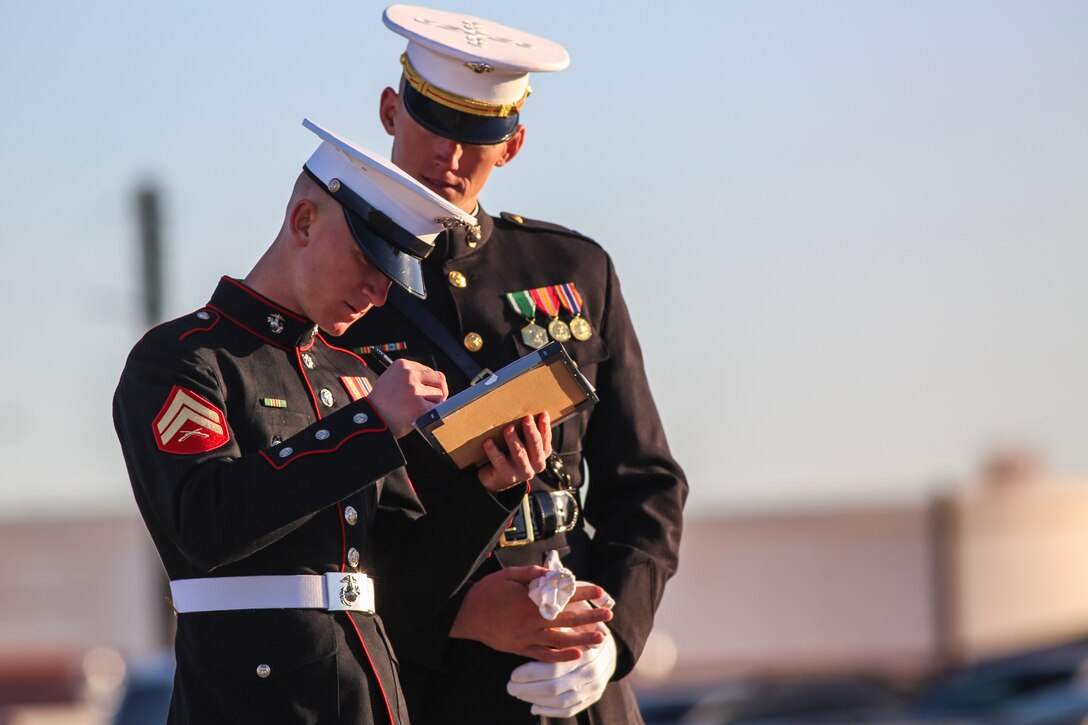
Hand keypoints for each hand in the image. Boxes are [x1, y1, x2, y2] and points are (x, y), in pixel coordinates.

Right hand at [366, 359, 447, 436]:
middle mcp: (409, 374)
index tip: (430, 390)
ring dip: (433, 404)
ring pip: (439, 395)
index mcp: (402, 365)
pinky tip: (419, 416)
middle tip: (435, 401)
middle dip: (439, 391)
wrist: (371, 419)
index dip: (432, 383)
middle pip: (439, 380)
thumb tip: (433, 381)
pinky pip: (436, 409)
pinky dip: (431, 414)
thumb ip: (409, 376)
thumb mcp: (391, 379)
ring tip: (417, 410)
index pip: (429, 370)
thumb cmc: (381, 403)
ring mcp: (414, 390)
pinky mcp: (419, 406)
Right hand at [449, 567, 611, 661]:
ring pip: (559, 640)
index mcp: (529, 601)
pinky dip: (561, 656)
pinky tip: (576, 654)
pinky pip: (544, 655)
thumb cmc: (487, 592)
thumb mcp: (508, 575)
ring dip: (582, 639)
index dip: (583, 593)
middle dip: (589, 616)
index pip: (563, 597)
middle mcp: (531, 621)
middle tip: (608, 614)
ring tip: (600, 638)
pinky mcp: (520, 648)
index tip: (600, 592)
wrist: (465, 615)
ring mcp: (526, 637)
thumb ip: (531, 573)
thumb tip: (552, 572)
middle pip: (566, 620)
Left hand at [475, 413, 551, 491]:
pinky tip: (488, 442)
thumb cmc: (511, 456)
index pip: (546, 440)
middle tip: (527, 418)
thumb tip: (529, 413)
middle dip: (531, 431)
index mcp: (542, 455)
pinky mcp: (507, 476)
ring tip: (508, 428)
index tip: (542, 414)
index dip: (545, 427)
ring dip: (514, 440)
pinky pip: (499, 461)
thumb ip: (527, 434)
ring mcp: (522, 472)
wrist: (497, 479)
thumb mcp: (523, 445)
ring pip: (519, 453)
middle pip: (535, 446)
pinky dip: (493, 451)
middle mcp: (536, 465)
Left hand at [507, 616, 616, 717]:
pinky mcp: (592, 697)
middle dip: (529, 689)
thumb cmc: (583, 628)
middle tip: (510, 686)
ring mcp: (594, 688)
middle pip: (555, 688)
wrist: (608, 647)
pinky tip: (534, 707)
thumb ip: (557, 624)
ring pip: (561, 701)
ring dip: (536, 700)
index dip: (531, 673)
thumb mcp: (573, 621)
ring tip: (518, 694)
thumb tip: (534, 615)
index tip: (513, 674)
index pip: (554, 669)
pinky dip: (550, 710)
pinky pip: (570, 709)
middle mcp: (592, 673)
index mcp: (586, 652)